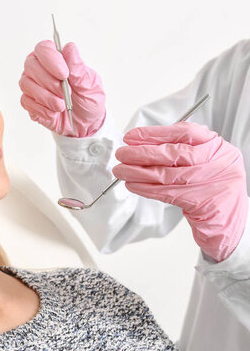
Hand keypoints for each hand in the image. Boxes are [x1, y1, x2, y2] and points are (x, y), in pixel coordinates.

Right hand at [19, 41, 105, 136]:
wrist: (85, 124)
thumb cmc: (88, 100)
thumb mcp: (90, 85)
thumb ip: (78, 68)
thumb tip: (69, 48)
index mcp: (56, 59)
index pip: (43, 48)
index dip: (51, 59)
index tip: (64, 74)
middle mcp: (40, 69)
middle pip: (31, 65)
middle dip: (49, 82)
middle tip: (65, 93)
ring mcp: (32, 85)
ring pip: (27, 84)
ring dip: (46, 97)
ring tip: (62, 105)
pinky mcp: (29, 102)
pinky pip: (26, 101)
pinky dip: (41, 109)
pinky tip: (53, 113)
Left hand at [113, 122, 248, 261]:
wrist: (229, 217)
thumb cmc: (210, 184)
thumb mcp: (203, 160)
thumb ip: (179, 148)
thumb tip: (140, 143)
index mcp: (217, 146)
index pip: (184, 132)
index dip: (154, 133)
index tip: (131, 137)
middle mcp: (217, 161)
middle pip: (173, 153)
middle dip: (142, 153)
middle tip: (121, 154)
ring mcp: (212, 182)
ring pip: (167, 175)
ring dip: (138, 172)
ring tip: (120, 171)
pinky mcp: (202, 203)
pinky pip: (167, 193)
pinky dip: (146, 188)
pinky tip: (132, 185)